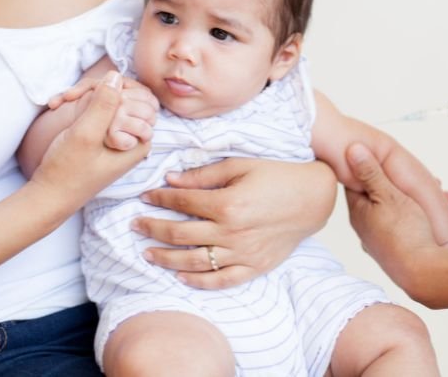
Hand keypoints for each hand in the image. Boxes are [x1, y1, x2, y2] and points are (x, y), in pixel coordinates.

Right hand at [32, 71, 150, 209]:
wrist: (49, 193)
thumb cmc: (67, 170)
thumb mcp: (86, 134)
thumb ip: (104, 105)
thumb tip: (116, 75)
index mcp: (141, 140)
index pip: (140, 97)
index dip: (113, 91)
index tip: (85, 97)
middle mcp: (134, 137)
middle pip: (126, 95)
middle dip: (97, 91)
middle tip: (68, 98)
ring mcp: (120, 134)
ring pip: (110, 98)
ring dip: (85, 94)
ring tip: (60, 103)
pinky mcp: (104, 133)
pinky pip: (99, 107)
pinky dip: (80, 102)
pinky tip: (58, 105)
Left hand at [131, 158, 335, 288]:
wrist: (312, 198)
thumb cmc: (277, 176)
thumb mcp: (240, 165)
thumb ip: (204, 175)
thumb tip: (171, 179)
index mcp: (228, 204)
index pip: (183, 203)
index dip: (160, 198)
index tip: (145, 196)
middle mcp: (232, 233)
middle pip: (181, 235)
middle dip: (154, 228)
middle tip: (135, 225)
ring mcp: (243, 254)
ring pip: (195, 262)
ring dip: (167, 259)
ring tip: (147, 254)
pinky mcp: (255, 266)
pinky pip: (222, 281)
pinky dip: (199, 282)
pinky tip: (180, 277)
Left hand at [344, 143, 441, 296]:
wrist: (427, 275)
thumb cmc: (406, 234)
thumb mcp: (388, 195)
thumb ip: (370, 173)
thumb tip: (350, 149)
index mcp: (358, 212)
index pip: (355, 183)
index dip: (368, 167)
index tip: (383, 158)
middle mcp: (366, 227)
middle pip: (378, 196)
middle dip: (397, 183)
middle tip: (417, 174)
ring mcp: (381, 240)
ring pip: (396, 210)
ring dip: (414, 198)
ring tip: (437, 188)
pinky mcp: (400, 249)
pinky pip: (408, 225)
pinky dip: (422, 214)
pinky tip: (438, 208)